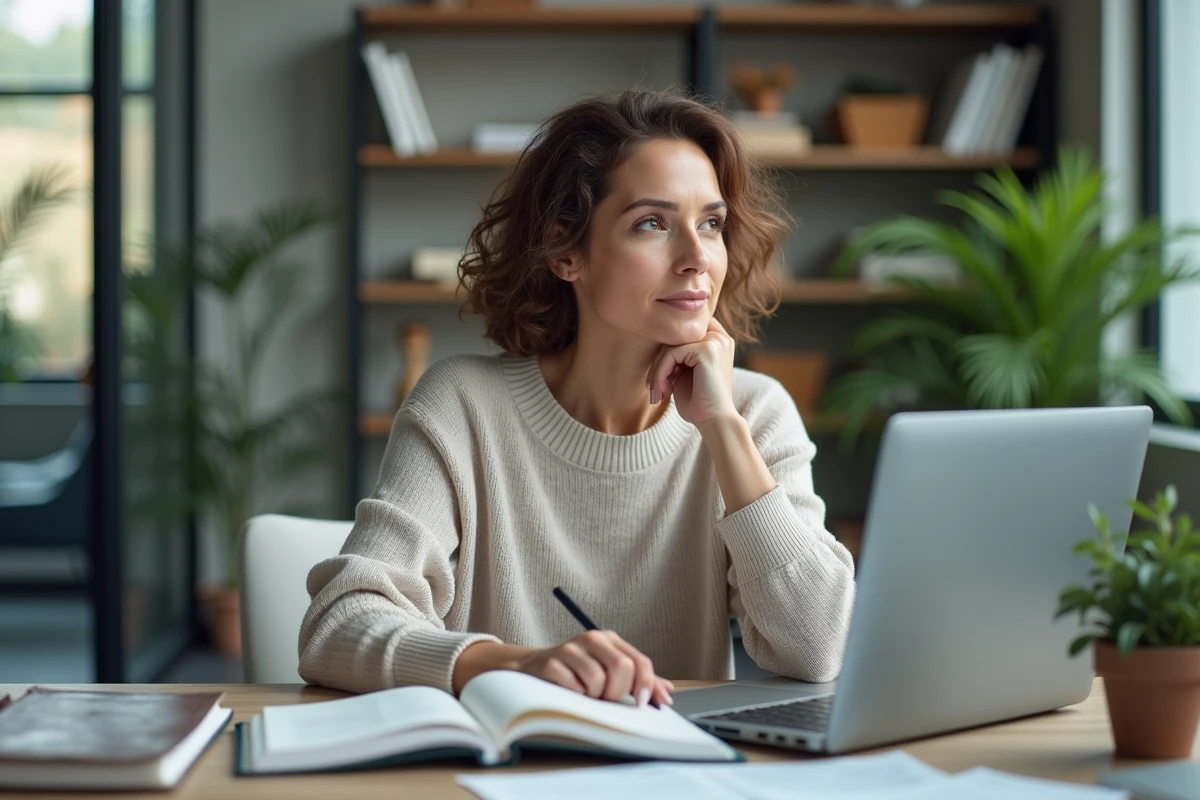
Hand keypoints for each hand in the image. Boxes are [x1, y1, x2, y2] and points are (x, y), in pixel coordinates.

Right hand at [515, 630, 673, 706]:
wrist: (535, 669)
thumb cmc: (578, 672)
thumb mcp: (609, 671)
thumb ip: (639, 680)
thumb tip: (666, 693)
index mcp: (609, 639)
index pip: (639, 661)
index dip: (645, 685)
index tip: (642, 704)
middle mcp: (591, 639)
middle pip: (622, 668)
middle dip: (617, 692)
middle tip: (605, 698)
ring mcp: (570, 649)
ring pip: (598, 681)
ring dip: (593, 696)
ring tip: (584, 694)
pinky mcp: (551, 663)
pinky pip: (574, 687)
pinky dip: (575, 696)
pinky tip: (569, 692)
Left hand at [647, 317, 737, 428]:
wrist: (715, 422)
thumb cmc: (699, 403)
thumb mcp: (685, 373)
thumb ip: (676, 356)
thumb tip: (655, 342)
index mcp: (717, 341)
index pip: (682, 332)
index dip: (667, 352)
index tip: (660, 377)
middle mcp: (719, 337)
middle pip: (673, 337)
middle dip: (659, 362)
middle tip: (654, 387)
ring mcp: (715, 341)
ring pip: (669, 346)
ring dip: (657, 370)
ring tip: (658, 392)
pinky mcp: (707, 349)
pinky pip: (670, 354)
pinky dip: (661, 373)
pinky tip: (664, 391)